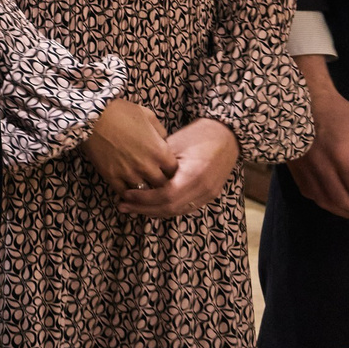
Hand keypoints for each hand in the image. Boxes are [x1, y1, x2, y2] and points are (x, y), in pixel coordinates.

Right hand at [82, 97, 178, 195]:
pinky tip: (126, 186)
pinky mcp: (111, 176)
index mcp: (159, 151)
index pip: (174, 170)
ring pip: (144, 191)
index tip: (164, 166)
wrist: (90, 115)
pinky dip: (127, 192)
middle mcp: (147, 166)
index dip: (170, 168)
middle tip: (153, 175)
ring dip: (143, 186)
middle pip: (161, 184)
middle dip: (159, 180)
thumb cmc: (120, 112)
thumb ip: (160, 131)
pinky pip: (124, 192)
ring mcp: (129, 173)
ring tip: (138, 180)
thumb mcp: (147, 115)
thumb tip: (163, 141)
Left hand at [120, 118, 239, 217]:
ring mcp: (209, 194)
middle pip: (170, 208)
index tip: (125, 194)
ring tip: (132, 207)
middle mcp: (204, 189)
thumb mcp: (173, 145)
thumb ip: (158, 164)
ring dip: (154, 211)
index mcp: (194, 175)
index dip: (144, 198)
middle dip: (144, 209)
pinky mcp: (209, 195)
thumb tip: (135, 176)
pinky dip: (167, 208)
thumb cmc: (197, 135)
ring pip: (177, 211)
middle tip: (123, 205)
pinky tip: (151, 205)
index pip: (166, 196)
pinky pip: (185, 207)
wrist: (225, 136)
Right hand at [286, 55, 348, 222]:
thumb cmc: (339, 116)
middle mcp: (322, 169)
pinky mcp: (297, 173)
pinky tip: (344, 203)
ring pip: (330, 204)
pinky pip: (316, 197)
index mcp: (343, 157)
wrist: (302, 102)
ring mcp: (306, 172)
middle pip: (348, 204)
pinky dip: (333, 206)